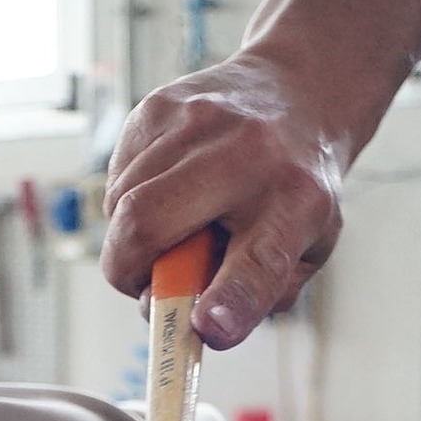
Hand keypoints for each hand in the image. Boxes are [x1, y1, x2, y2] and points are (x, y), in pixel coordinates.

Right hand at [100, 50, 346, 348]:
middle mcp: (246, 154)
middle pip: (147, 223)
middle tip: (145, 286)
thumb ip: (257, 295)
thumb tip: (191, 319)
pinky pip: (115, 179)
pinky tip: (165, 193)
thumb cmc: (295, 189)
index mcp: (297, 202)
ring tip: (171, 229)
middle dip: (128, 272)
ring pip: (120, 206)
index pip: (257, 263)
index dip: (226, 302)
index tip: (202, 326)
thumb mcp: (305, 249)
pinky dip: (128, 203)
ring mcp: (196, 123)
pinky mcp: (157, 107)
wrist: (297, 94)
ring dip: (130, 239)